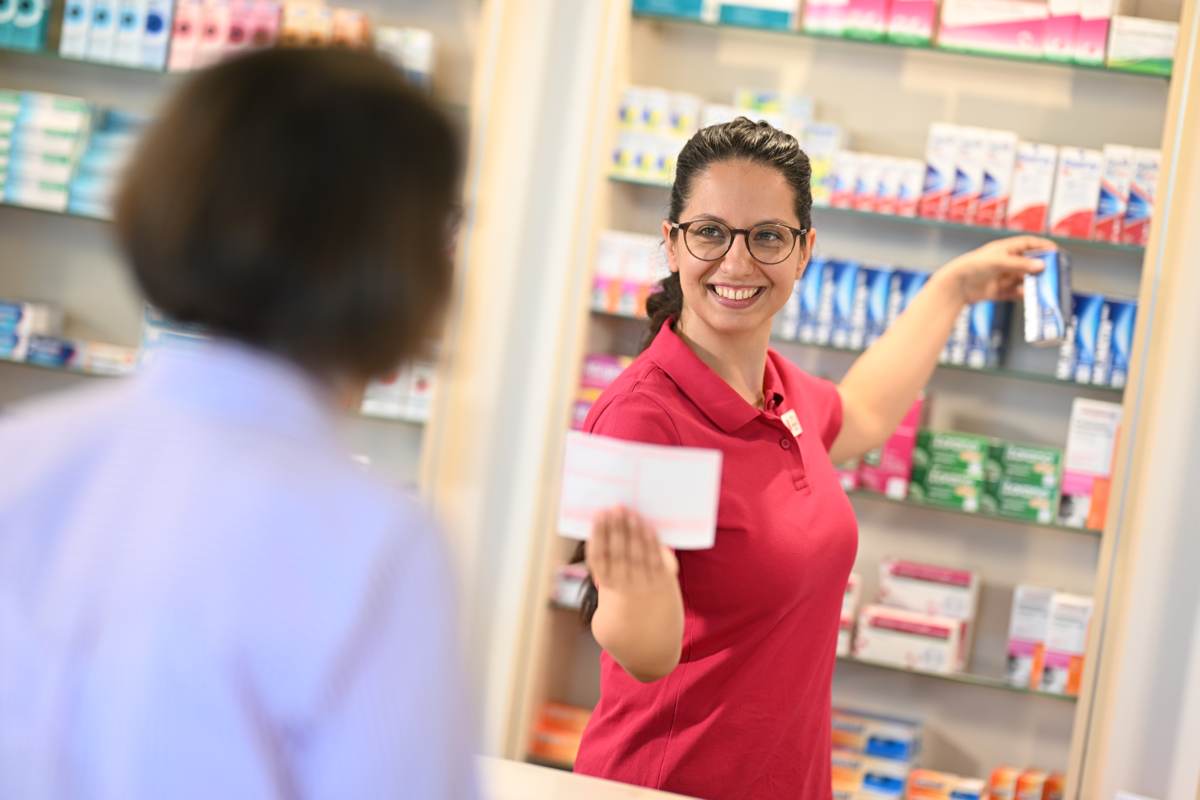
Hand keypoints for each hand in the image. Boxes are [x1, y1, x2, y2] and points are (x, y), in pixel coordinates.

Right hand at [586, 507, 677, 595]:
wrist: (647, 627)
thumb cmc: (624, 593)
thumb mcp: (609, 583)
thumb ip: (609, 557)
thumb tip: (609, 522)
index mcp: (604, 582)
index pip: (597, 556)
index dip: (598, 534)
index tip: (599, 514)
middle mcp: (622, 584)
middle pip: (617, 553)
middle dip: (616, 528)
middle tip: (616, 508)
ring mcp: (642, 583)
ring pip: (637, 554)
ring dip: (634, 531)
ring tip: (631, 513)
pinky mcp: (661, 581)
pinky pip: (655, 558)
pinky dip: (651, 541)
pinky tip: (648, 526)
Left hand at [939, 236, 1056, 304]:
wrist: (955, 286)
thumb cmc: (974, 267)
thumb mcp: (999, 262)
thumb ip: (1020, 265)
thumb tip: (1042, 266)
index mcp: (1004, 249)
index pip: (1027, 243)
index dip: (1042, 246)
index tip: (1057, 251)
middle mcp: (1004, 262)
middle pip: (1028, 263)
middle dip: (1041, 268)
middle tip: (1056, 272)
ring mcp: (1001, 277)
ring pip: (1023, 279)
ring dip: (1034, 283)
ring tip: (1047, 288)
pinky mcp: (997, 291)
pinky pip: (1015, 293)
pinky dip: (1023, 295)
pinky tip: (1032, 298)